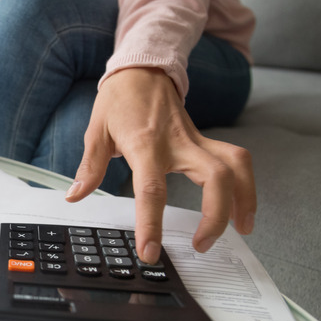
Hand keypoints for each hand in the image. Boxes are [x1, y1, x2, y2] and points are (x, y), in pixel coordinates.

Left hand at [65, 68, 255, 263]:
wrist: (142, 69)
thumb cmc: (118, 100)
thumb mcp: (97, 131)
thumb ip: (90, 167)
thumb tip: (75, 195)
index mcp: (145, 144)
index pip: (152, 189)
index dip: (152, 223)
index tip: (150, 251)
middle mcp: (178, 143)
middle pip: (215, 179)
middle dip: (216, 217)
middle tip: (202, 244)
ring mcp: (196, 140)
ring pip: (236, 166)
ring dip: (244, 199)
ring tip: (242, 230)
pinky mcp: (206, 141)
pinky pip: (236, 161)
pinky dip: (245, 184)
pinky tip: (241, 208)